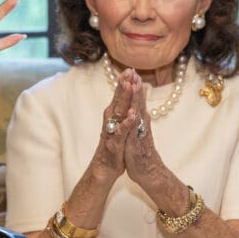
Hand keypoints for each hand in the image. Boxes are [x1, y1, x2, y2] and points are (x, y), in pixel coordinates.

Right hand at [91, 68, 143, 183]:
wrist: (105, 168)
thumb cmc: (114, 146)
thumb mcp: (119, 127)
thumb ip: (122, 112)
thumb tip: (126, 100)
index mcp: (114, 117)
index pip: (119, 96)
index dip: (124, 83)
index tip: (130, 68)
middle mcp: (111, 121)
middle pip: (118, 100)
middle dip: (123, 84)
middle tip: (128, 70)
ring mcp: (112, 131)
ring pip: (119, 112)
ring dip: (124, 98)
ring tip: (129, 85)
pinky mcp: (115, 143)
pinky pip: (122, 131)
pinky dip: (127, 122)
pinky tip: (133, 114)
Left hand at [122, 77, 182, 204]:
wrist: (148, 170)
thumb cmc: (140, 150)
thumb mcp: (138, 129)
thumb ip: (139, 114)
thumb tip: (140, 100)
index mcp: (139, 119)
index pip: (136, 99)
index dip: (133, 85)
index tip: (131, 69)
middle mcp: (141, 123)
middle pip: (138, 102)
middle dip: (135, 87)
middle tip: (134, 71)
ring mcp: (140, 133)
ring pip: (138, 113)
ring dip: (137, 100)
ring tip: (136, 85)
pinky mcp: (137, 144)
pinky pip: (136, 131)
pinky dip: (134, 122)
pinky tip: (134, 114)